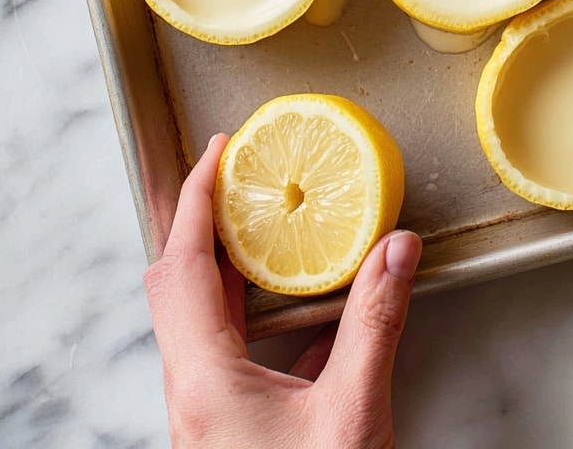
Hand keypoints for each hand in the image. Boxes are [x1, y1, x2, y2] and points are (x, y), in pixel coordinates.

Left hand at [144, 134, 420, 448]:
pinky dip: (252, 306)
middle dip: (201, 221)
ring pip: (198, 316)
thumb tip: (396, 251)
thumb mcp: (352, 414)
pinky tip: (299, 306)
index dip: (195, 198)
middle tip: (235, 177)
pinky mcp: (228, 425)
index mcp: (206, 379)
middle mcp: (194, 391)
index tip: (215, 151)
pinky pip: (227, 346)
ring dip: (225, 263)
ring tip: (262, 224)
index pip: (183, 264)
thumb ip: (376, 324)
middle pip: (176, 283)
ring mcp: (207, 410)